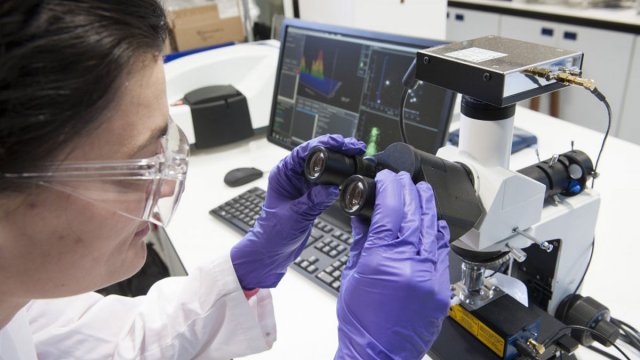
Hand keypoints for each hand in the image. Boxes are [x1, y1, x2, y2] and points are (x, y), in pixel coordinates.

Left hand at [231, 134, 365, 289]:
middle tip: (356, 147)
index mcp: (283, 173)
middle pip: (316, 153)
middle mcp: (292, 175)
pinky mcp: (311, 194)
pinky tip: (351, 173)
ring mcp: (302, 184)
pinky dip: (340, 175)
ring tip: (357, 156)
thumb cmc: (273, 234)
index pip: (304, 150)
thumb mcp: (295, 216)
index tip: (342, 142)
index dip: (324, 143)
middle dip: (337, 148)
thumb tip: (334, 188)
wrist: (272, 251)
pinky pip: (327, 179)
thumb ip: (314, 201)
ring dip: (340, 159)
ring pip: (324, 164)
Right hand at [335, 170, 450, 358]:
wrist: (378, 355)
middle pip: (414, 214)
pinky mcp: (441, 288)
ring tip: (421, 190)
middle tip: (403, 178)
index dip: (390, 187)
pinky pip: (442, 250)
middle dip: (408, 190)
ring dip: (426, 205)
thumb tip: (365, 214)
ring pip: (432, 229)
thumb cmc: (360, 322)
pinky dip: (437, 230)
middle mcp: (411, 265)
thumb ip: (362, 239)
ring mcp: (430, 276)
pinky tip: (433, 220)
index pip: (391, 209)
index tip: (387, 177)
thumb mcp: (351, 274)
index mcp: (383, 260)